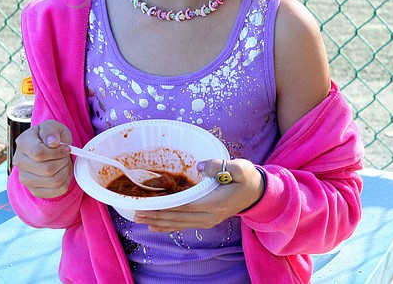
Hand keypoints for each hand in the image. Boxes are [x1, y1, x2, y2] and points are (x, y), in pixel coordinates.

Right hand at [12, 119, 73, 198]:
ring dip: (65, 171)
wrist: (48, 149)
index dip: (57, 152)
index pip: (38, 153)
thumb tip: (53, 142)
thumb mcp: (52, 126)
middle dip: (63, 161)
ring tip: (64, 163)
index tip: (66, 148)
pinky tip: (63, 172)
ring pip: (54, 181)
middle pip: (47, 169)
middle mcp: (19, 162)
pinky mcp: (34, 190)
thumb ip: (51, 130)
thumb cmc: (51, 136)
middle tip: (65, 155)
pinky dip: (66, 181)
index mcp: (23, 143)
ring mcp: (25, 178)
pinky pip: (57, 191)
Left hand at [133, 158, 264, 231]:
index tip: (149, 204)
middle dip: (156, 215)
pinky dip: (168, 225)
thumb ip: (220, 166)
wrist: (256, 192)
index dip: (166, 206)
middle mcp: (210, 216)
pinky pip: (183, 225)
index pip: (186, 206)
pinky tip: (155, 225)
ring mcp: (207, 220)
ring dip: (158, 221)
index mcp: (216, 202)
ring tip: (139, 219)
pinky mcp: (206, 220)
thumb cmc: (247, 177)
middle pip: (178, 218)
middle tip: (136, 212)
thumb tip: (200, 167)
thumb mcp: (239, 167)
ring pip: (179, 224)